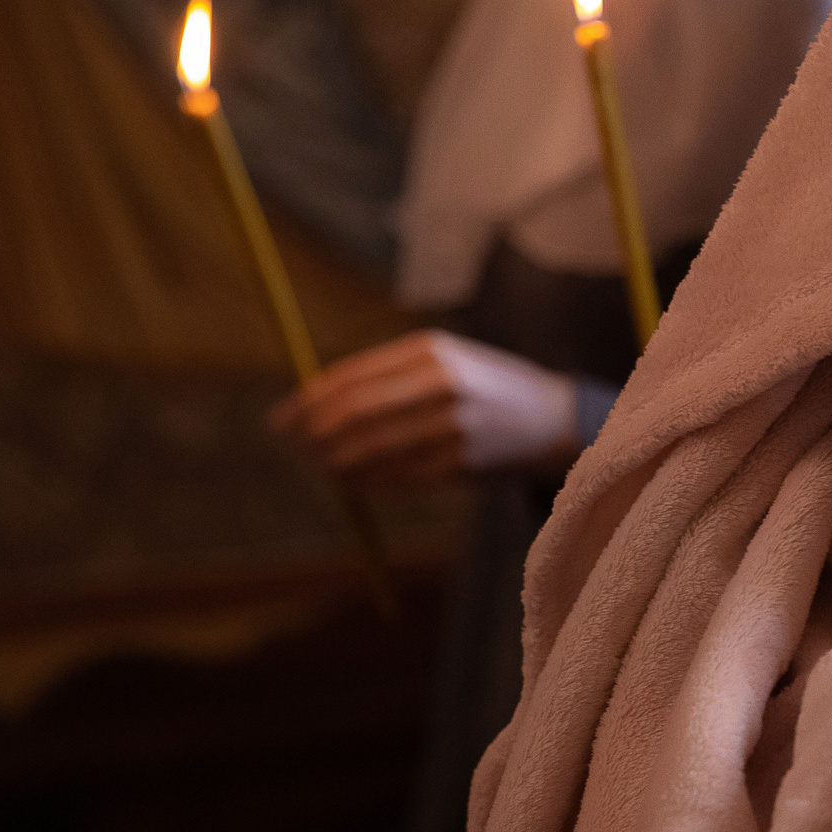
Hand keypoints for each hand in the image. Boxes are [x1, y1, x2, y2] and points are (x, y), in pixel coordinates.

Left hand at [268, 330, 579, 489]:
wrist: (552, 417)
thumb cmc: (485, 386)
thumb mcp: (443, 361)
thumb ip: (385, 376)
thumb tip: (313, 402)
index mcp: (430, 349)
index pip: (349, 377)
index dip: (306, 402)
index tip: (280, 420)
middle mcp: (441, 382)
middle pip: (354, 412)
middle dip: (314, 434)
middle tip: (296, 448)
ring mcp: (453, 423)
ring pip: (370, 448)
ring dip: (336, 462)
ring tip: (322, 467)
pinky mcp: (461, 460)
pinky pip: (397, 475)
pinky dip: (367, 481)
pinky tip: (355, 481)